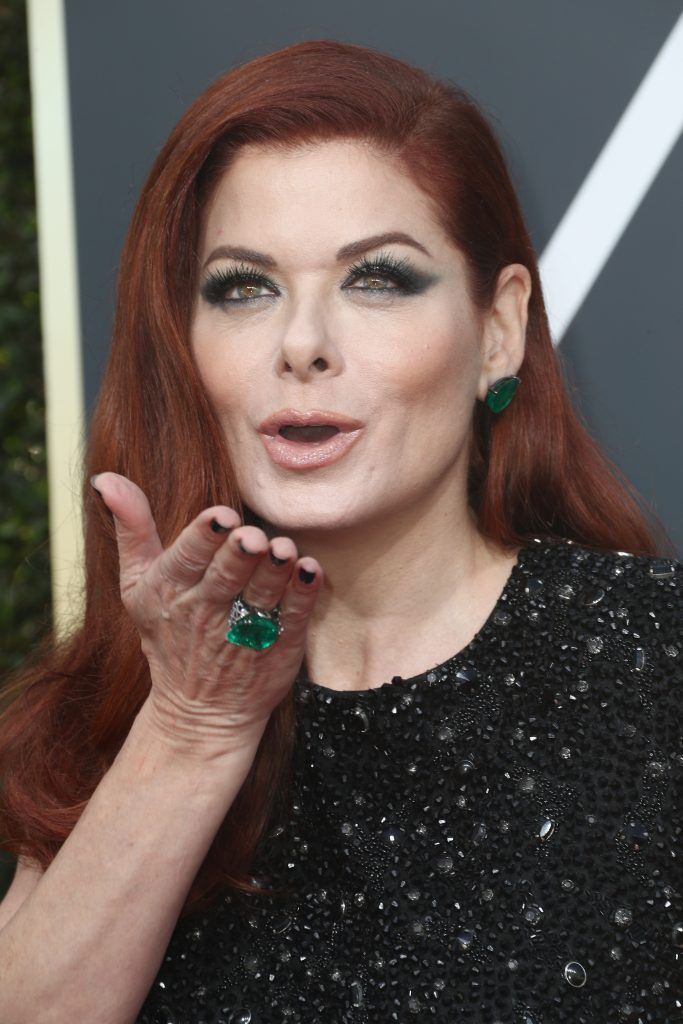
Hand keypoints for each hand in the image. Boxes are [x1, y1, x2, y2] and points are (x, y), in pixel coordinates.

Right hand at [91, 472, 322, 757]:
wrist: (199, 711)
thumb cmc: (169, 633)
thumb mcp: (137, 585)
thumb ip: (131, 530)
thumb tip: (106, 478)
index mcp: (169, 590)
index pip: (186, 558)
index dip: (204, 537)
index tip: (221, 517)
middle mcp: (205, 611)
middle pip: (226, 576)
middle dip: (240, 555)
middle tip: (253, 536)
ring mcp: (244, 632)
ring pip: (261, 596)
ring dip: (275, 572)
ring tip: (285, 551)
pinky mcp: (278, 647)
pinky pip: (293, 618)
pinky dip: (303, 596)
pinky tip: (310, 571)